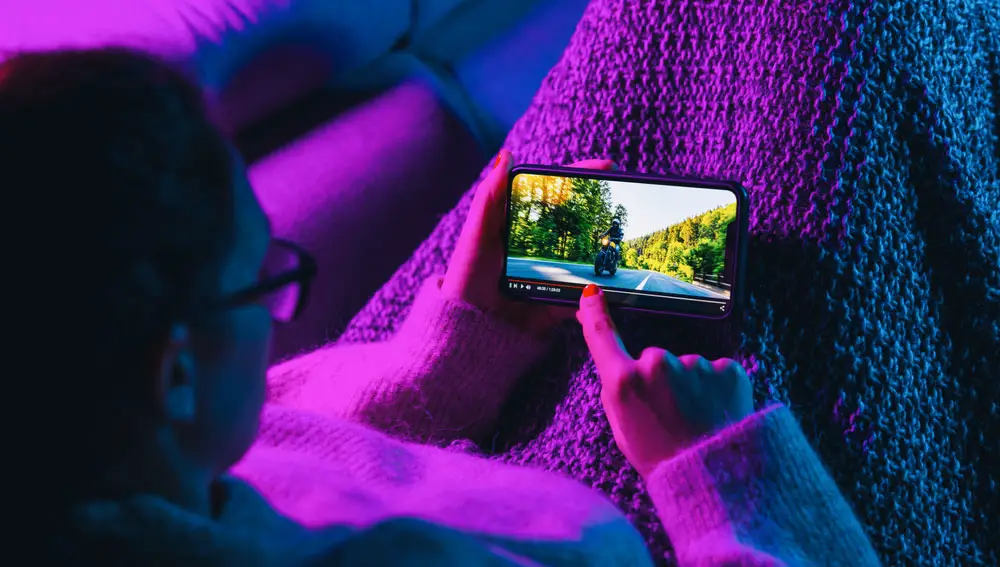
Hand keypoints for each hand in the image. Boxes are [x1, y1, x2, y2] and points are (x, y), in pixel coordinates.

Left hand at [442, 150, 615, 335]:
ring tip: (628, 235)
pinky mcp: (559, 303)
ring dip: (607, 249)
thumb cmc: (467, 277)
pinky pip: (584, 296)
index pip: (555, 196)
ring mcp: (553, 274)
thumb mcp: (477, 234)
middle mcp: (540, 248)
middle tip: (626, 196)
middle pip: (577, 223)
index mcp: (520, 227)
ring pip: (588, 258)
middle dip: (603, 211)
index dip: (580, 178)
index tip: (607, 167)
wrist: (469, 328)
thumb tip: (505, 156)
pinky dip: (599, 292)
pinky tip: (616, 281)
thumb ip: (490, 197)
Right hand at [576, 284, 754, 477]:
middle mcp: (657, 365)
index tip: (591, 294)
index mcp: (624, 382)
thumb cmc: (662, 459)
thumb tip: (616, 366)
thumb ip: (617, 392)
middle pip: (653, 360)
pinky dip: (716, 389)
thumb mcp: (622, 430)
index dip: (594, 312)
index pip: (602, 336)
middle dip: (660, 381)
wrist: (715, 478)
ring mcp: (694, 364)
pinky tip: (716, 414)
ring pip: (687, 368)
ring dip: (691, 388)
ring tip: (697, 421)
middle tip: (670, 417)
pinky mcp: (726, 369)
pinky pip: (715, 372)